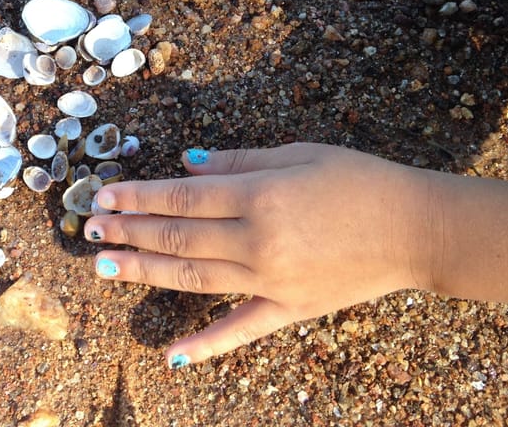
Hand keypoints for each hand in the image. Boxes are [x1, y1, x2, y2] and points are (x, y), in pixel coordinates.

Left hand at [84, 143, 431, 366]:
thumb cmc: (360, 179)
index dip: (138, 197)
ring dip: (146, 272)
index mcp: (259, 195)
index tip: (105, 196)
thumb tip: (188, 165)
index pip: (181, 198)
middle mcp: (257, 240)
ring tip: (106, 266)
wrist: (417, 228)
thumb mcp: (298, 153)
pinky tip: (171, 354)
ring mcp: (271, 280)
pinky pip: (241, 329)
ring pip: (193, 278)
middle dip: (129, 231)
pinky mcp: (289, 308)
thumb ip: (239, 160)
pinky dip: (206, 344)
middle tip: (90, 230)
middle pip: (177, 237)